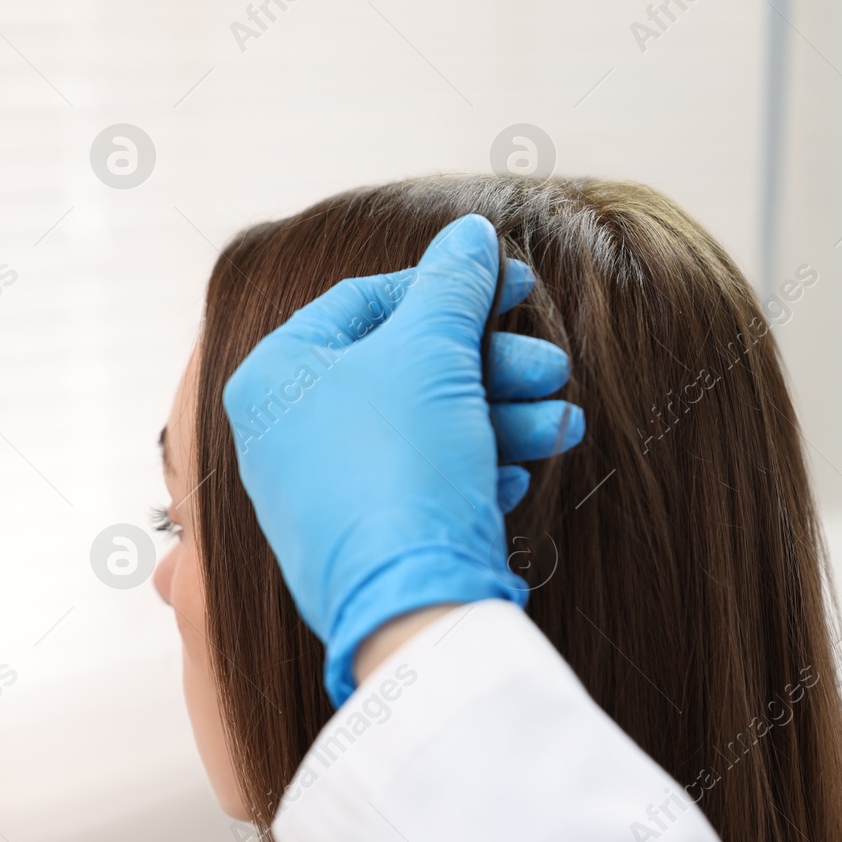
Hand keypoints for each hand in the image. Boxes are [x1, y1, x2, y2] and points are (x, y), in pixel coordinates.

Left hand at [222, 215, 583, 704]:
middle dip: (492, 366)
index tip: (514, 288)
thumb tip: (471, 234)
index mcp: (278, 375)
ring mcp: (324, 491)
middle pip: (407, 367)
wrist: (411, 606)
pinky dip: (476, 467)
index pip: (365, 301)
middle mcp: (288, 432)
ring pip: (426, 426)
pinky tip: (513, 476)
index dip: (448, 288)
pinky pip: (424, 481)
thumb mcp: (434, 351)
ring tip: (563, 425)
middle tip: (552, 368)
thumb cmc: (402, 463)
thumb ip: (454, 284)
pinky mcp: (366, 539)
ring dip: (502, 417)